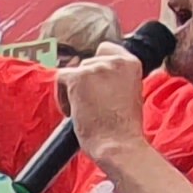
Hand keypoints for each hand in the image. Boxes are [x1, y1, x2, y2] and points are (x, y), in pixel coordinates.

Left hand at [61, 42, 152, 159]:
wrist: (119, 144)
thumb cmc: (124, 128)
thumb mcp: (131, 94)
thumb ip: (117, 79)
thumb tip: (97, 79)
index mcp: (131, 63)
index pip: (106, 49)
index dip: (97, 66)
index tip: (96, 84)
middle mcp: (114, 60)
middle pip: (88, 62)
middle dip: (86, 82)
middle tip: (91, 105)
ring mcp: (95, 67)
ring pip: (73, 72)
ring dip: (73, 90)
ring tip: (83, 111)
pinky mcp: (78, 78)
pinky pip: (60, 79)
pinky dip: (62, 96)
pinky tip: (72, 112)